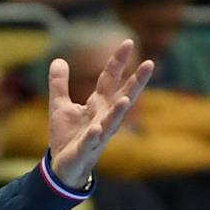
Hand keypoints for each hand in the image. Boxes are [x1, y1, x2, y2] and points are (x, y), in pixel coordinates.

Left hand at [46, 37, 155, 191]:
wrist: (62, 166)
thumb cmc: (67, 136)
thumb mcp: (60, 106)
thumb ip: (60, 84)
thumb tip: (59, 60)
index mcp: (98, 104)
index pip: (110, 79)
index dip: (118, 61)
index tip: (128, 42)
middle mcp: (103, 117)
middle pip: (122, 96)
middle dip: (136, 82)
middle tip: (150, 64)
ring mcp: (97, 134)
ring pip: (112, 121)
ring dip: (119, 111)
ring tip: (125, 99)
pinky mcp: (85, 150)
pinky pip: (91, 142)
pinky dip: (94, 136)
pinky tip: (96, 129)